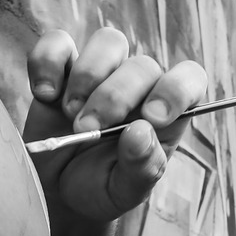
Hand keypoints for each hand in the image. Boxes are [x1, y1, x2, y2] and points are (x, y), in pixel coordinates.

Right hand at [23, 27, 206, 221]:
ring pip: (108, 42)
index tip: (152, 117)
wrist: (57, 193)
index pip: (190, 79)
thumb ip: (140, 167)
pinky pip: (58, 43)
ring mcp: (101, 72)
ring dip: (87, 75)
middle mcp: (139, 87)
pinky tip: (45, 95)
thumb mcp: (125, 192)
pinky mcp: (63, 68)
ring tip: (70, 114)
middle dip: (113, 98)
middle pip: (141, 65)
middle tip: (86, 131)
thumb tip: (140, 132)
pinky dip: (48, 62)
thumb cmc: (101, 189)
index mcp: (165, 114)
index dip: (176, 89)